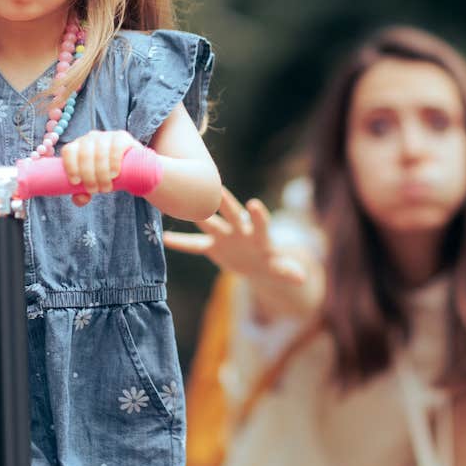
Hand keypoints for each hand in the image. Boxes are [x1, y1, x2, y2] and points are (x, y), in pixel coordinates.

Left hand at [60, 130, 140, 206]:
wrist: (130, 168)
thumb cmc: (105, 175)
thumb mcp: (93, 184)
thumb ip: (82, 194)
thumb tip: (80, 198)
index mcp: (78, 146)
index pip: (68, 151)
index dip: (70, 166)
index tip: (76, 182)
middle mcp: (90, 138)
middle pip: (84, 154)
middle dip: (88, 176)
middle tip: (95, 190)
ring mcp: (106, 136)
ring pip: (99, 153)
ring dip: (101, 173)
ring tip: (106, 187)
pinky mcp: (122, 137)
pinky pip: (115, 147)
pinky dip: (113, 162)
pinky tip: (114, 173)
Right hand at [162, 186, 305, 283]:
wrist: (257, 263)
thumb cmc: (272, 264)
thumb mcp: (280, 269)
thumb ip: (288, 271)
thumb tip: (302, 277)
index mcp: (259, 235)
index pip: (260, 222)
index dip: (257, 215)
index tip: (254, 204)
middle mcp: (240, 230)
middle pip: (232, 214)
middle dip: (224, 202)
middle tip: (215, 188)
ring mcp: (224, 235)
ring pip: (209, 223)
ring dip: (197, 215)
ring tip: (180, 202)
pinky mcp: (212, 246)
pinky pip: (194, 245)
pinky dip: (180, 243)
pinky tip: (163, 239)